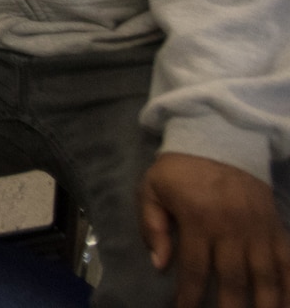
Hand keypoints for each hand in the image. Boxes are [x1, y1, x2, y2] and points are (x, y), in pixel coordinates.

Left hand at [141, 152, 289, 307]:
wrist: (220, 138)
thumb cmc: (180, 169)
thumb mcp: (152, 188)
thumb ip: (152, 226)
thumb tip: (160, 265)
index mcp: (198, 219)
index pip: (195, 269)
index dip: (190, 297)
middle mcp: (232, 228)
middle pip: (234, 279)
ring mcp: (259, 229)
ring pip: (267, 276)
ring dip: (267, 303)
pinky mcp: (276, 227)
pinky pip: (288, 261)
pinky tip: (288, 302)